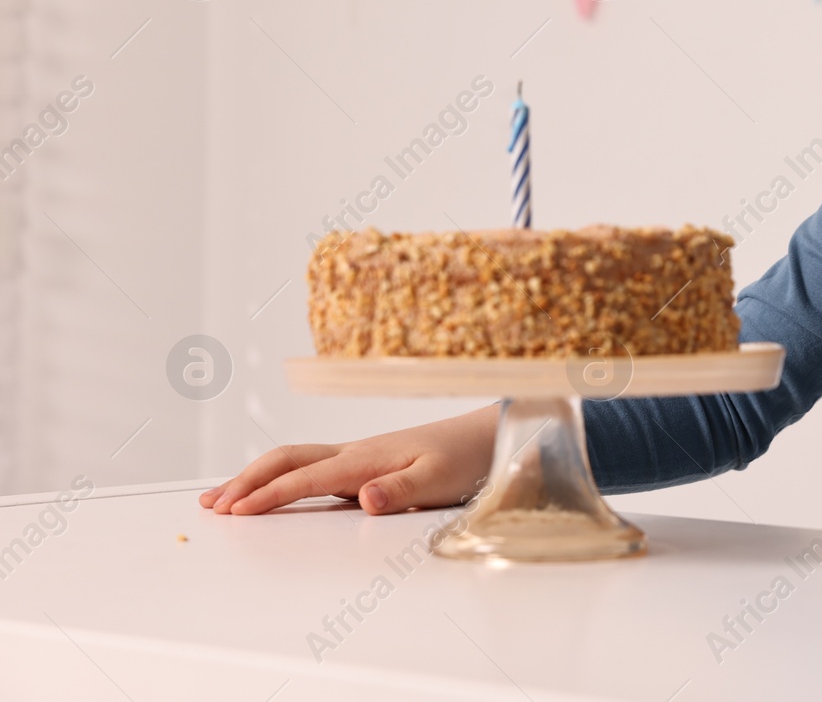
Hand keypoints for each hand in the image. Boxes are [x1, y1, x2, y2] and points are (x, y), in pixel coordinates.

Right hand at [199, 404, 499, 515]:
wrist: (484, 437)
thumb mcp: (439, 479)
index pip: (306, 477)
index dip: (269, 494)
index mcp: (364, 459)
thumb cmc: (464, 457)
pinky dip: (279, 478)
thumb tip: (365, 499)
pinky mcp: (363, 464)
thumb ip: (402, 489)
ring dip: (255, 476)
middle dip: (246, 481)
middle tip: (211, 505)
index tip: (236, 511)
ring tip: (221, 498)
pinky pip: (309, 468)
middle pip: (286, 461)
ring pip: (293, 461)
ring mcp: (355, 456)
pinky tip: (272, 492)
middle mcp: (353, 453)